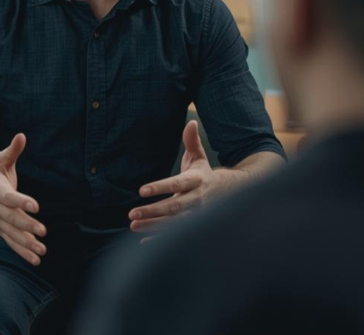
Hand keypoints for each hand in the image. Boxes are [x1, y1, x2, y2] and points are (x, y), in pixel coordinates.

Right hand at [0, 133, 46, 265]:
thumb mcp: (0, 163)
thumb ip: (12, 151)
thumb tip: (22, 135)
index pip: (9, 197)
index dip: (21, 201)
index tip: (36, 205)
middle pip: (11, 219)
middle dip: (26, 226)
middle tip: (42, 231)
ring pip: (12, 235)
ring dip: (26, 244)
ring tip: (42, 250)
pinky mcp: (2, 232)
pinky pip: (12, 244)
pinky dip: (23, 252)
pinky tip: (36, 259)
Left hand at [129, 120, 227, 237]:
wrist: (231, 194)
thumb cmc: (206, 174)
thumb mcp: (199, 158)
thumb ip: (191, 142)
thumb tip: (190, 121)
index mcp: (196, 181)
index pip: (176, 184)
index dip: (160, 187)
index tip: (142, 190)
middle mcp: (197, 200)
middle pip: (174, 207)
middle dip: (153, 211)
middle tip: (131, 213)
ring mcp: (197, 215)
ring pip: (174, 223)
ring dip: (153, 226)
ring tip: (133, 224)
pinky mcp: (194, 226)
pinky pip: (177, 234)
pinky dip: (161, 238)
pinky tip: (143, 241)